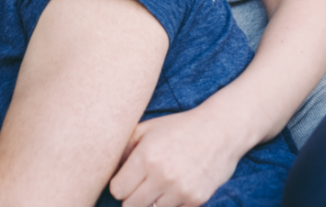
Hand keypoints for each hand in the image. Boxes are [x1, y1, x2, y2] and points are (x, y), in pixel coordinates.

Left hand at [109, 107, 244, 206]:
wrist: (220, 131)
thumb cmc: (178, 127)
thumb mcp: (146, 129)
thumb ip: (123, 148)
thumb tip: (107, 167)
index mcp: (145, 157)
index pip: (117, 189)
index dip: (117, 186)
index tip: (123, 180)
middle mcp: (162, 176)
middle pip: (131, 205)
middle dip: (130, 197)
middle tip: (136, 186)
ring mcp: (181, 190)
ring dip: (150, 202)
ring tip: (155, 186)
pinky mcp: (197, 199)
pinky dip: (169, 204)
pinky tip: (172, 189)